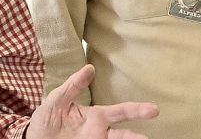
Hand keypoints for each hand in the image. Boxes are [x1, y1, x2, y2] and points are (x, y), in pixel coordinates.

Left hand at [25, 64, 158, 138]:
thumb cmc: (46, 117)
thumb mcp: (56, 99)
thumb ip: (73, 86)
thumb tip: (90, 68)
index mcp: (95, 116)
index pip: (119, 112)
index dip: (136, 110)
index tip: (154, 110)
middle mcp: (98, 132)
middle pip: (122, 135)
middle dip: (136, 136)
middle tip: (148, 137)